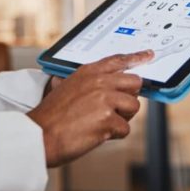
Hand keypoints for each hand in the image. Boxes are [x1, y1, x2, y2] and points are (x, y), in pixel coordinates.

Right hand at [27, 50, 152, 167]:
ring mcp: (105, 99)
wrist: (40, 135)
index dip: (136, 58)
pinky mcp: (108, 119)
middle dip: (129, 96)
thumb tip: (109, 87)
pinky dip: (114, 135)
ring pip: (134, 106)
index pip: (118, 60)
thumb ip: (89, 83)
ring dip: (122, 118)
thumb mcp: (67, 87)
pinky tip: (97, 134)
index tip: (148, 55)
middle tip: (117, 108)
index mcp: (88, 72)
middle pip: (134, 83)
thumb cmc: (51, 116)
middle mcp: (99, 81)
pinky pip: (125, 128)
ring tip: (102, 123)